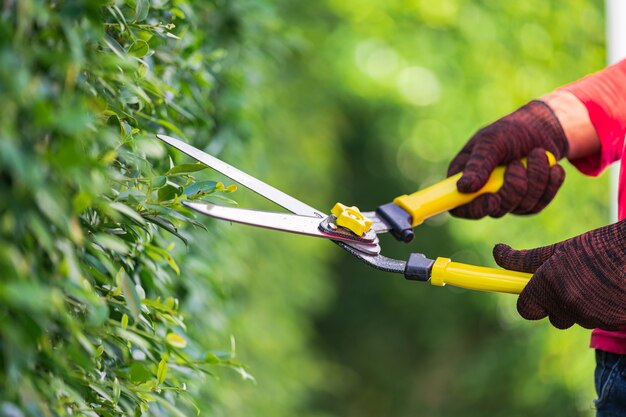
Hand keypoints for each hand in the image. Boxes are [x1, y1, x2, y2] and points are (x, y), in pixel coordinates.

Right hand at [448, 100, 568, 218]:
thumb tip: (463, 188)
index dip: (475, 209)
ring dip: (535, 178)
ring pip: (522, 206)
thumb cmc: (511, 131)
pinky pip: (540, 204)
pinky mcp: (529, 203)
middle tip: (517, 163)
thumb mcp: (492, 140)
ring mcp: (507, 201)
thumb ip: (478, 163)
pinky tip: (551, 166)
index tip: (493, 199)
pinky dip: (550, 183)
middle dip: (514, 187)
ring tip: (537, 154)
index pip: (460, 208)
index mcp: (464, 178)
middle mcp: (483, 194)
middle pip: (495, 210)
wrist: (542, 129)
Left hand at [493, 219, 625, 329]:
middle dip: (556, 303)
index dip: (528, 300)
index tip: (531, 290)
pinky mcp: (616, 324)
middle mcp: (568, 304)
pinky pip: (599, 321)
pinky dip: (602, 309)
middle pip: (552, 316)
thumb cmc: (600, 247)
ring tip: (598, 280)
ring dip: (582, 304)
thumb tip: (497, 253)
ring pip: (577, 318)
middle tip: (570, 280)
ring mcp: (593, 317)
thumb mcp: (559, 249)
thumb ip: (525, 259)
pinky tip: (612, 289)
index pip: (525, 308)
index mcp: (549, 284)